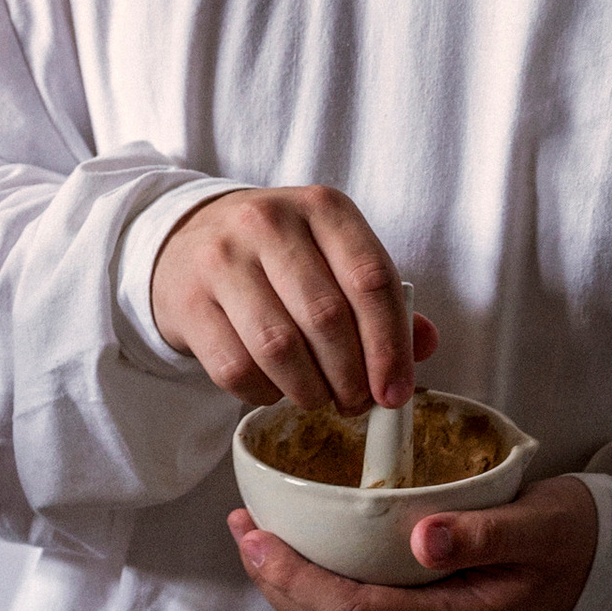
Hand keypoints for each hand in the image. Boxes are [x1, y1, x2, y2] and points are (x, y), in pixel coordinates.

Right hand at [149, 186, 431, 409]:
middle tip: (356, 403)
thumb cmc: (277, 256)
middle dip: (351, 378)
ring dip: (310, 391)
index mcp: (322, 207)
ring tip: (319, 398)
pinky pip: (236, 368)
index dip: (390, 346)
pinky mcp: (189, 301)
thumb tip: (425, 345)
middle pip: (327, 318)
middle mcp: (269, 222)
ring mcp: (222, 259)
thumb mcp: (333, 256)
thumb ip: (381, 299)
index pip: (371, 280)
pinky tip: (274, 387)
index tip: (395, 392)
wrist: (186, 241)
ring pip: (280, 348)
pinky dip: (264, 393)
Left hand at [226, 469, 598, 610]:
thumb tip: (423, 540)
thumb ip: (484, 534)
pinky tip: (303, 553)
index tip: (259, 538)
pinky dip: (317, 588)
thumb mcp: (541, 527)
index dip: (299, 580)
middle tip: (242, 529)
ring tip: (256, 538)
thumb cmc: (575, 539)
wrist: (611, 570)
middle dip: (278, 584)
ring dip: (290, 589)